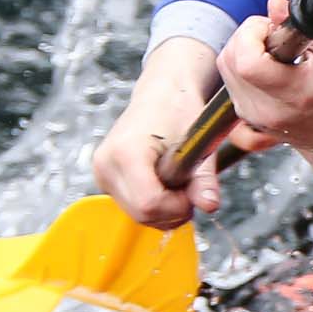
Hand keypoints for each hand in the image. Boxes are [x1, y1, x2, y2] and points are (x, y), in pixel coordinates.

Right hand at [92, 38, 232, 227]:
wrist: (162, 96)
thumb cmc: (180, 113)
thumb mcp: (198, 146)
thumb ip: (204, 179)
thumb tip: (210, 206)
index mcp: (125, 152)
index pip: (149, 203)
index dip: (177, 206)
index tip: (193, 190)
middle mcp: (106, 165)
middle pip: (142, 214)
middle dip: (173, 210)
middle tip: (189, 187)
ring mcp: (101, 173)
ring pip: (137, 215)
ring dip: (165, 209)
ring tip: (178, 181)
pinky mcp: (105, 179)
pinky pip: (132, 207)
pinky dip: (154, 204)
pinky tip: (165, 183)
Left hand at [216, 0, 312, 196]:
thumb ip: (305, 25)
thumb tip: (275, 4)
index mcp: (294, 93)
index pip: (247, 62)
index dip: (252, 34)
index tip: (271, 28)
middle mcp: (267, 108)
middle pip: (230, 58)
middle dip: (248, 35)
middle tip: (276, 36)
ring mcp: (252, 114)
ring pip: (225, 64)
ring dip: (244, 47)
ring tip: (274, 51)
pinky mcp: (244, 113)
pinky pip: (228, 76)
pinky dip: (243, 62)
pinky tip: (268, 65)